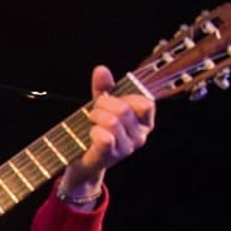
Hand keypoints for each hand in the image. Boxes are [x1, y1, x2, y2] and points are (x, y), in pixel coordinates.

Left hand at [58, 64, 155, 201]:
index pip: (146, 104)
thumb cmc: (97, 131)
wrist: (84, 161)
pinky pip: (105, 138)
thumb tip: (101, 70)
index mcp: (145, 123)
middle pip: (124, 110)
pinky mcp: (110, 157)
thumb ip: (103, 88)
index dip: (127, 97)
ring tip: (91, 121)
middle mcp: (140, 137)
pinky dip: (94, 131)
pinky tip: (91, 133)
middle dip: (103, 104)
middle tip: (94, 110)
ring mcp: (126, 149)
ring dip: (96, 117)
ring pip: (112, 122)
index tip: (112, 100)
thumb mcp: (102, 106)